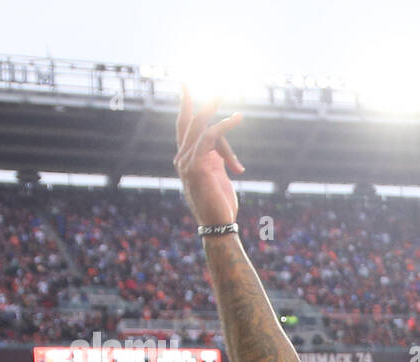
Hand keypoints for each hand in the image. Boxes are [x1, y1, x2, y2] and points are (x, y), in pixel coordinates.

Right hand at [174, 86, 244, 227]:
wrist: (217, 227)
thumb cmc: (221, 206)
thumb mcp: (219, 178)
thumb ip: (217, 161)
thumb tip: (222, 152)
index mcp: (186, 160)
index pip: (184, 129)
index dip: (186, 109)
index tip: (187, 90)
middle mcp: (181, 158)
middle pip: (185, 122)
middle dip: (188, 99)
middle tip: (190, 77)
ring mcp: (186, 162)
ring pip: (198, 126)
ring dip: (211, 106)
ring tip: (222, 89)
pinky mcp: (197, 166)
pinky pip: (211, 138)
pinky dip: (225, 126)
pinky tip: (237, 117)